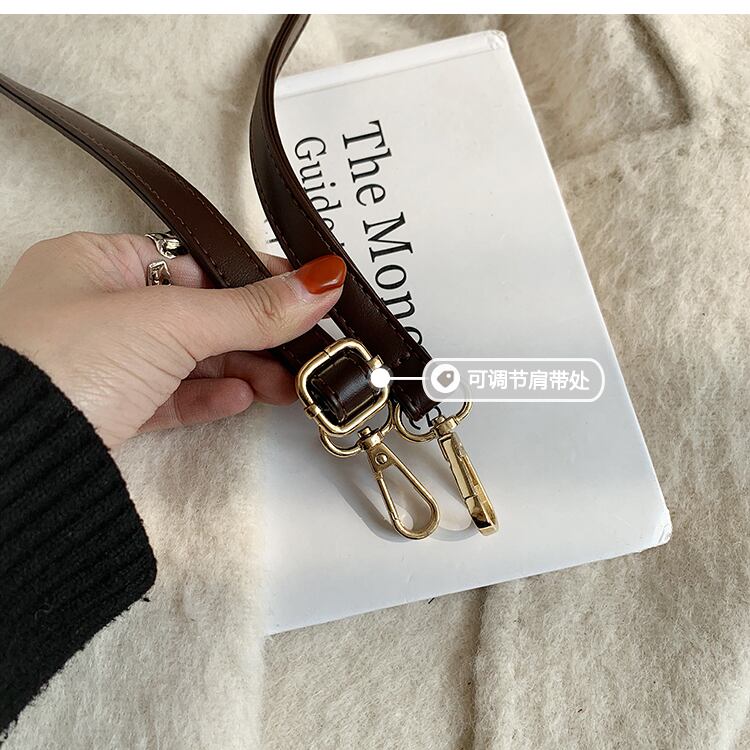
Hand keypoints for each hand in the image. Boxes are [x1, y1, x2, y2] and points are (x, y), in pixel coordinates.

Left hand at [0, 232, 344, 448]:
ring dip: (240, 371)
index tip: (301, 289)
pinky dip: (208, 398)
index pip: (192, 260)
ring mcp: (100, 363)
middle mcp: (94, 309)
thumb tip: (319, 283)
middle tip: (303, 349)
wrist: (15, 457)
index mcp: (95, 263)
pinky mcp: (108, 410)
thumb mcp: (171, 321)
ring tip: (285, 384)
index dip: (250, 275)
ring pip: (187, 360)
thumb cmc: (62, 363)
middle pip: (197, 314)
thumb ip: (251, 307)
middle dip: (253, 335)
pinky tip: (241, 400)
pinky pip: (169, 397)